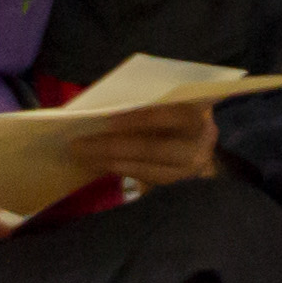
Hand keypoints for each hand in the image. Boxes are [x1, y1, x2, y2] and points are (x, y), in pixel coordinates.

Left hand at [64, 98, 219, 187]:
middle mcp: (199, 145)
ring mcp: (190, 168)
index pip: (168, 116)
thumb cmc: (182, 108)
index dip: (138, 119)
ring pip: (147, 170)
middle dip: (112, 147)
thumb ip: (152, 102)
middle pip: (152, 149)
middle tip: (78, 145)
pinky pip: (146, 179)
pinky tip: (101, 164)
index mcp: (198, 115)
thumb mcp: (173, 99)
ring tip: (83, 156)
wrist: (204, 136)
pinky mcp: (179, 183)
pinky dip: (121, 171)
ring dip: (111, 163)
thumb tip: (109, 110)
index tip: (107, 120)